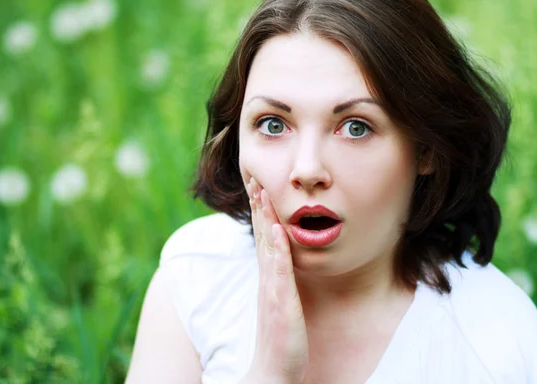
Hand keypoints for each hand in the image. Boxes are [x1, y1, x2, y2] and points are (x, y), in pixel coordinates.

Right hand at [244, 177, 308, 383]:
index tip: (258, 182)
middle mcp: (266, 277)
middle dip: (258, 203)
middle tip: (254, 173)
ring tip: (262, 191)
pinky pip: (279, 272)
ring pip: (267, 245)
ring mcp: (272, 288)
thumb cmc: (281, 335)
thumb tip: (282, 254)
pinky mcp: (280, 303)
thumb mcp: (280, 299)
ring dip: (265, 217)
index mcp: (268, 275)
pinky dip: (277, 250)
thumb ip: (280, 276)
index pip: (263, 234)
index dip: (260, 208)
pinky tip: (279, 231)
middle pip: (261, 232)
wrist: (274, 369)